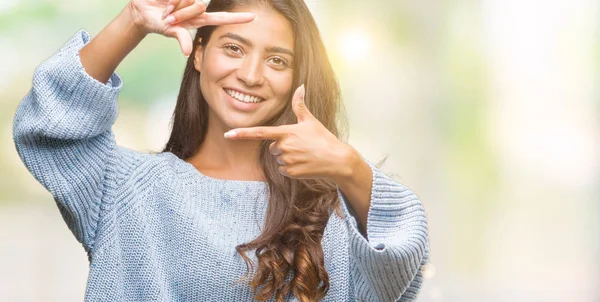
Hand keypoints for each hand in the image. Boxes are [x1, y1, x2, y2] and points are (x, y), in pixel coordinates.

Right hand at [126, 0, 254, 55]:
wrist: (143, 11)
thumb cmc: (160, 23)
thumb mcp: (171, 31)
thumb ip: (181, 38)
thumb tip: (187, 52)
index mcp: (199, 19)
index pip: (222, 18)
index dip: (237, 18)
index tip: (253, 17)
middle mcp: (197, 6)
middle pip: (198, 5)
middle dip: (181, 11)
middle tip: (170, 16)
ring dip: (173, 5)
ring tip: (166, 9)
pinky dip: (171, 0)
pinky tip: (165, 0)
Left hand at [224, 85, 357, 181]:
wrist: (337, 160)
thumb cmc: (323, 138)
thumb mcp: (310, 121)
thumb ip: (300, 105)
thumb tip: (300, 86)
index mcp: (286, 132)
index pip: (260, 133)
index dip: (242, 133)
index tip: (228, 134)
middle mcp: (284, 146)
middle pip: (272, 148)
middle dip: (283, 147)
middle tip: (301, 146)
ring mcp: (287, 160)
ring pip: (278, 159)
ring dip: (287, 158)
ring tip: (304, 155)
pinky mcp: (291, 172)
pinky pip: (283, 170)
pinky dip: (291, 169)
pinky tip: (304, 164)